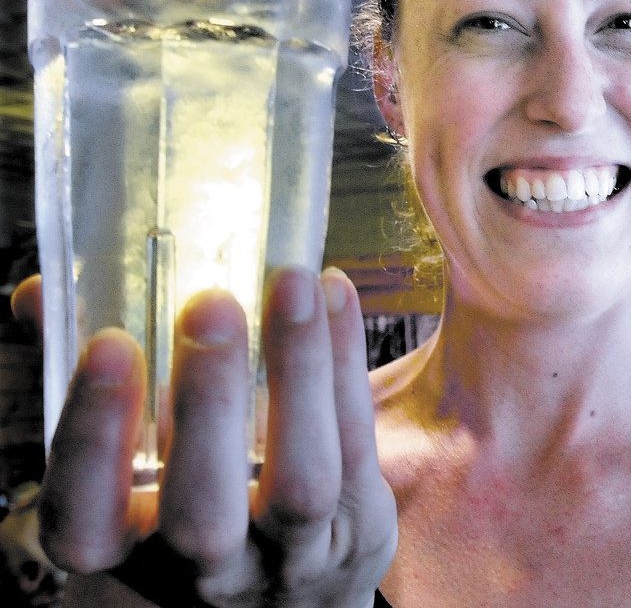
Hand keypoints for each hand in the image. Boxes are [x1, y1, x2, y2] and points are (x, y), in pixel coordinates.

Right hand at [12, 268, 396, 606]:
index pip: (87, 518)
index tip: (108, 343)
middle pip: (203, 512)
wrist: (290, 590)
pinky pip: (358, 443)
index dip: (92, 436)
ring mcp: (293, 551)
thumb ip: (97, 383)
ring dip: (299, 372)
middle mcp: (210, 566)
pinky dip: (347, 362)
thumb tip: (42, 294)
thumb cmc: (196, 503)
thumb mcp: (136, 468)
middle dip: (207, 403)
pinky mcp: (360, 522)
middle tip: (212, 306)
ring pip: (301, 479)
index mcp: (130, 548)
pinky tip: (334, 292)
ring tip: (293, 283)